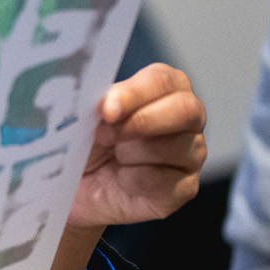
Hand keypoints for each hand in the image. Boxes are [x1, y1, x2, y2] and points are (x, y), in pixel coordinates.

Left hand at [68, 63, 206, 231]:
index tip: (107, 109)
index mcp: (164, 90)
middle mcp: (187, 119)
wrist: (78, 190)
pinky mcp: (185, 188)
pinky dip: (132, 180)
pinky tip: (122, 180)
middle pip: (186, 110)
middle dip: (140, 122)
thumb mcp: (87, 119)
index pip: (163, 80)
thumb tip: (106, 102)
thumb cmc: (87, 146)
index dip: (134, 93)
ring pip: (173, 146)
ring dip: (130, 153)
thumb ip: (99, 103)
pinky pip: (163, 180)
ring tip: (113, 158)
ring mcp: (192, 154)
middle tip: (104, 135)